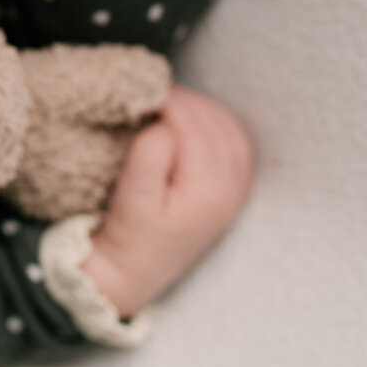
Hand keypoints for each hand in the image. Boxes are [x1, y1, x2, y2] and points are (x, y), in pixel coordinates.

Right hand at [84, 86, 254, 318]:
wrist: (133, 277)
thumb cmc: (128, 238)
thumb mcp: (131, 198)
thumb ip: (149, 155)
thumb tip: (164, 122)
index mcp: (206, 192)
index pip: (196, 128)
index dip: (171, 102)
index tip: (146, 89)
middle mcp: (229, 191)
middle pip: (218, 127)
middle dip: (189, 102)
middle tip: (157, 91)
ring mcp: (234, 194)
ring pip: (233, 134)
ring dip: (206, 111)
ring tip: (174, 102)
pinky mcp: (230, 196)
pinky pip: (239, 149)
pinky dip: (221, 127)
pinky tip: (198, 120)